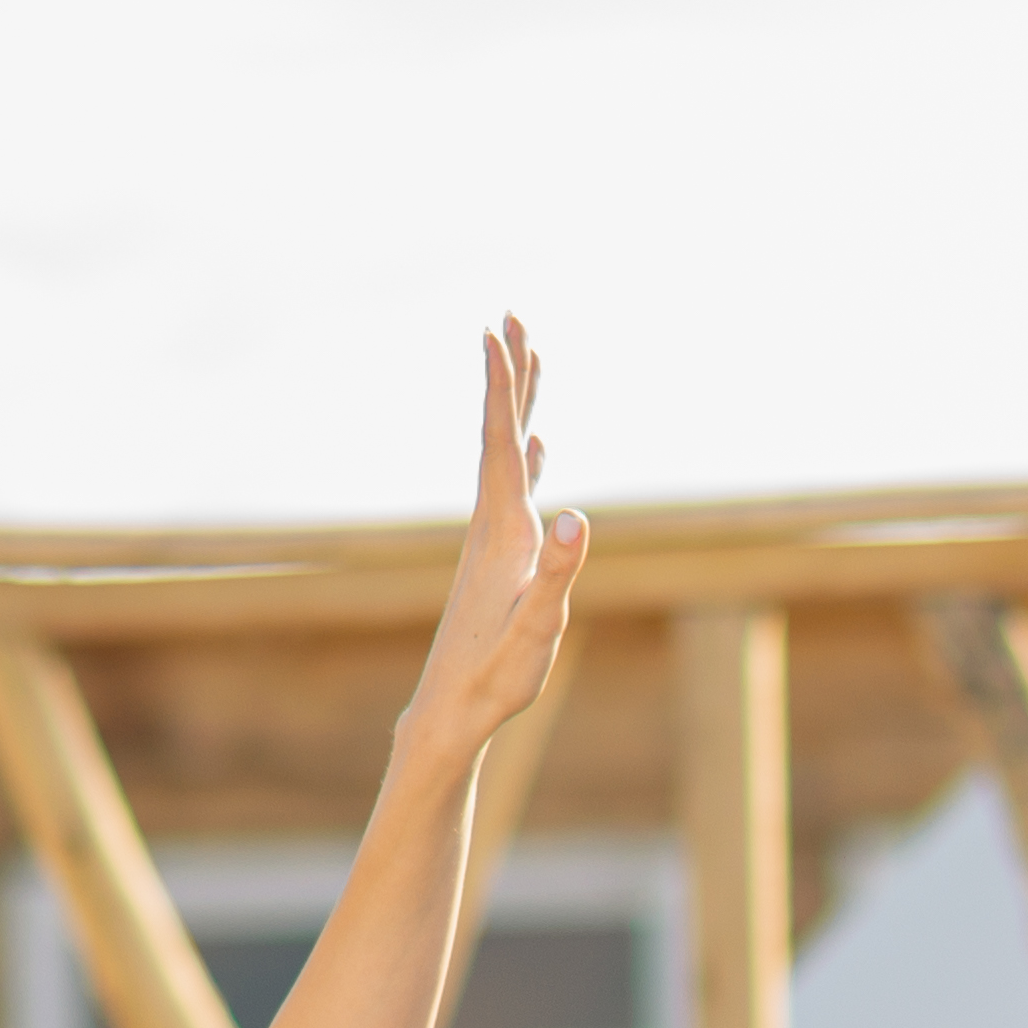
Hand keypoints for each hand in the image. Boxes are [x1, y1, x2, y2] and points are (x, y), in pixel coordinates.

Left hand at [404, 318, 595, 763]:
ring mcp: (493, 539)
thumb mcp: (538, 628)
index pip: (501, 441)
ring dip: (518, 407)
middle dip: (509, 375)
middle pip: (500, 433)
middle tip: (510, 317)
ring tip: (528, 364)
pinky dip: (525, 457)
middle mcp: (493, 524)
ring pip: (506, 456)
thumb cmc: (496, 674)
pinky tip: (534, 450)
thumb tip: (575, 519)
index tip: (496, 330)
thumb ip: (557, 575)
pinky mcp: (499, 558)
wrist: (451, 709)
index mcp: (503, 530)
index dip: (501, 385)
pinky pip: (514, 488)